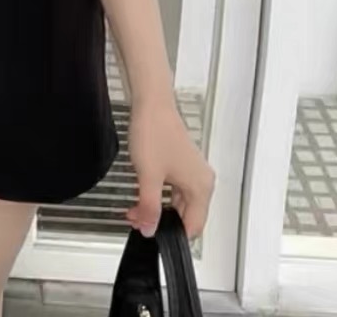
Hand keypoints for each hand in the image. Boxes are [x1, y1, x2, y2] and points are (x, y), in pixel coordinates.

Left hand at [125, 97, 215, 238]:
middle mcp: (201, 181)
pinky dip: (158, 195)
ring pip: (177, 202)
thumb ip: (149, 207)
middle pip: (185, 215)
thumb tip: (149, 230)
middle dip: (160, 221)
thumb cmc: (154, 132)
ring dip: (157, 208)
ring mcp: (192, 171)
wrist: (150, 102)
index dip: (171, 234)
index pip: (193, 227)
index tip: (150, 234)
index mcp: (201, 188)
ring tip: (135, 209)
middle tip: (137, 220)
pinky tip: (142, 194)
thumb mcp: (148, 176)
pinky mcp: (181, 163)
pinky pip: (173, 189)